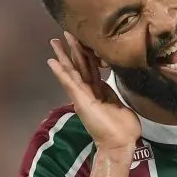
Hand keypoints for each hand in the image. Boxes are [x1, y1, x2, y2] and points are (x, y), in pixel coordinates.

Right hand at [47, 32, 140, 155]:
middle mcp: (88, 92)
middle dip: (71, 49)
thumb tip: (114, 86)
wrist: (120, 143)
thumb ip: (113, 94)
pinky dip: (60, 72)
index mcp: (99, 91)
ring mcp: (83, 96)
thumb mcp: (120, 104)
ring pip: (72, 71)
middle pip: (79, 65)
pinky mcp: (81, 101)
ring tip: (55, 42)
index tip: (81, 39)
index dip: (86, 52)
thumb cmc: (123, 128)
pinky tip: (52, 62)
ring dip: (63, 56)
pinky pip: (70, 83)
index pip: (91, 67)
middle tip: (63, 33)